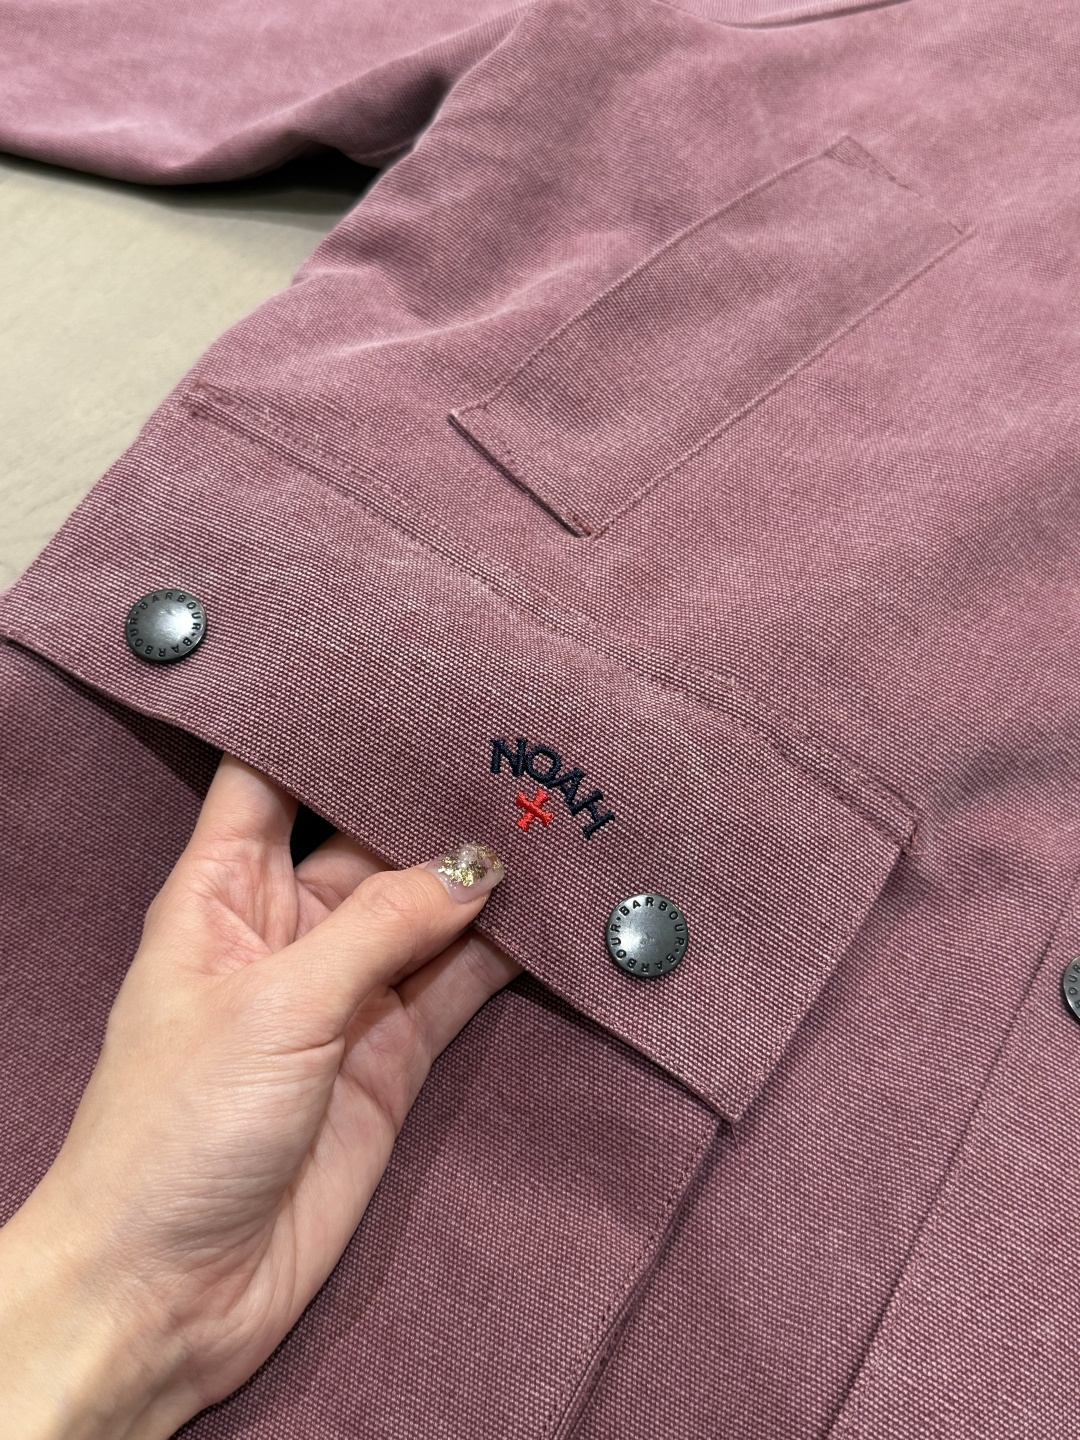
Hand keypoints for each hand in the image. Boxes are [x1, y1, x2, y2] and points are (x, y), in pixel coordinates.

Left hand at [0, 755, 516, 1438]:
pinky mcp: (389, 1057)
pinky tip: (555, 917)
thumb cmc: (172, 1131)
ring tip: (556, 818)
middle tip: (513, 745)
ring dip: (482, 877)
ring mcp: (342, 995)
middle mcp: (285, 931)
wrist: (170, 1293)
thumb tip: (474, 866)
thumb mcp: (276, 1004)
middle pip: (367, 839)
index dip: (323, 724)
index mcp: (222, 891)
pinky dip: (505, 956)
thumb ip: (380, 926)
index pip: (269, 776)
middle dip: (431, 800)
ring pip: (425, 911)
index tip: (400, 676)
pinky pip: (457, 986)